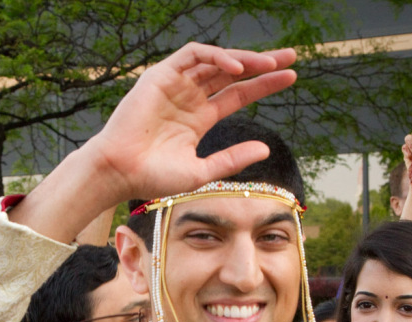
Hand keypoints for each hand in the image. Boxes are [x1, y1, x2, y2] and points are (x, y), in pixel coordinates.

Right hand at [10, 43, 296, 243]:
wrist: (121, 172)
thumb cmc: (154, 177)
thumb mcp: (202, 171)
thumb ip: (232, 159)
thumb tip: (266, 148)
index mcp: (199, 118)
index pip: (238, 94)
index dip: (264, 84)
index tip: (291, 77)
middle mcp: (189, 97)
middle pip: (232, 73)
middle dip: (261, 63)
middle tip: (290, 57)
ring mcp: (175, 85)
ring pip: (216, 61)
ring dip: (244, 58)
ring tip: (268, 62)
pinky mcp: (161, 75)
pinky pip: (193, 55)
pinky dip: (216, 57)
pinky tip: (237, 68)